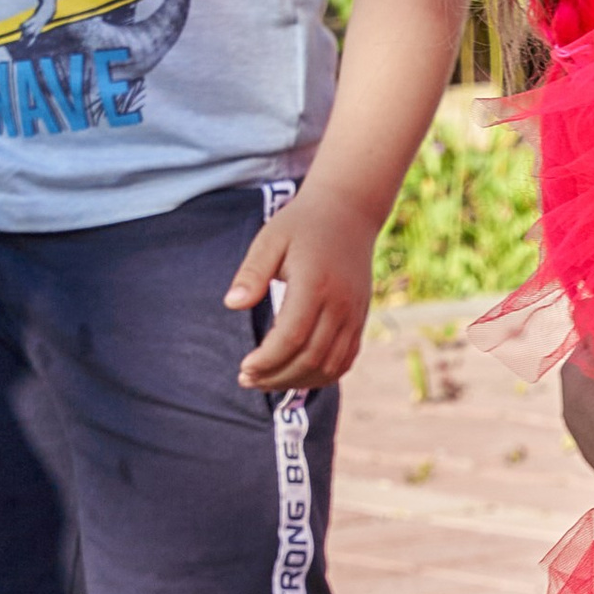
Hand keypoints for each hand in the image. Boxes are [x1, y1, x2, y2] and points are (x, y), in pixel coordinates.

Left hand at [226, 183, 379, 390]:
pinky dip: (323, 375)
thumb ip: (252, 273)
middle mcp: (340, 304)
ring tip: (268, 381)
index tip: (244, 367)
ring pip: (331, 365)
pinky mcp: (361, 318)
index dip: (267, 360)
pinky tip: (297, 375)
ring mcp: (355, 314)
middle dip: (277, 376)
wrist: (349, 212)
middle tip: (247, 379)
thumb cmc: (302, 224)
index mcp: (315, 285)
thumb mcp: (270, 239)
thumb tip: (232, 304)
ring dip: (298, 381)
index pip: (291, 337)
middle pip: (311, 358)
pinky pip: (346, 359)